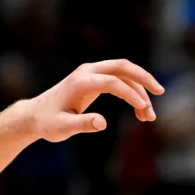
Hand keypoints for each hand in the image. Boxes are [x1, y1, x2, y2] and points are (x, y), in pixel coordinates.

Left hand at [26, 59, 164, 142]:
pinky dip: (133, 92)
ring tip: (149, 117)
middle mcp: (86, 72)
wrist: (35, 115)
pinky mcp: (95, 78)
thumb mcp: (61, 128)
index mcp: (79, 82)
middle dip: (144, 78)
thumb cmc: (47, 122)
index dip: (130, 94)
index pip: (112, 82)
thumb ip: (81, 124)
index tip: (143, 110)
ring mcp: (91, 72)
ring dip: (140, 90)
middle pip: (122, 66)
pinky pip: (120, 79)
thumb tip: (102, 123)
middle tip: (160, 92)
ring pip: (124, 73)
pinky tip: (140, 111)